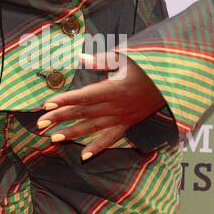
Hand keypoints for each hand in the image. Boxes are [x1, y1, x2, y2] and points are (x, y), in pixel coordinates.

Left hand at [36, 49, 167, 158]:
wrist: (173, 80)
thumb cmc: (148, 65)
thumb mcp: (126, 58)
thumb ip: (101, 60)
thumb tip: (80, 58)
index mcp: (114, 89)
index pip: (83, 97)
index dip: (64, 101)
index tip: (46, 105)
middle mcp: (116, 106)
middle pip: (83, 113)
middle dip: (60, 118)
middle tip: (40, 124)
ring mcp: (123, 117)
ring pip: (93, 128)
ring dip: (72, 134)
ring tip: (53, 139)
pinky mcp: (129, 123)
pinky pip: (112, 138)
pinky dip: (98, 147)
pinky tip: (84, 155)